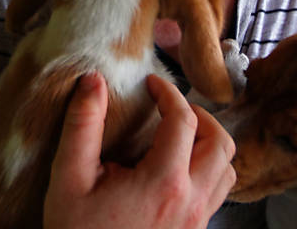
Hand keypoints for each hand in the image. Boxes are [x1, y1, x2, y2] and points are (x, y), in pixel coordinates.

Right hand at [43, 72, 235, 228]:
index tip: (152, 83)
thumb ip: (82, 125)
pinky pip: (217, 193)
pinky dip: (208, 170)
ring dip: (209, 144)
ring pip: (227, 169)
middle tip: (171, 108)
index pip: (184, 120)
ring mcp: (196, 220)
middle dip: (199, 115)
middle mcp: (190, 201)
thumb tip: (92, 81)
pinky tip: (178, 168)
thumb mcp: (69, 177)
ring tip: (179, 136)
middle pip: (220, 142)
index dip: (169, 92)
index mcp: (163, 181)